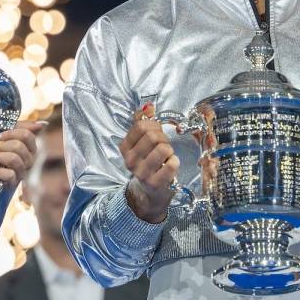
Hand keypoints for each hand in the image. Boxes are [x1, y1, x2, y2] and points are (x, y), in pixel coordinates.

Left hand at [0, 120, 43, 186]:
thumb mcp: (7, 136)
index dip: (9, 133)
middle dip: (0, 145)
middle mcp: (29, 159)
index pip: (27, 135)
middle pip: (19, 146)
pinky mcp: (14, 183)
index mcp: (29, 146)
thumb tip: (44, 124)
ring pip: (14, 159)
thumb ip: (21, 127)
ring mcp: (22, 172)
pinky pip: (9, 175)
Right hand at [120, 103, 177, 223]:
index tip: (157, 132)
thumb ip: (143, 123)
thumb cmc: (149, 163)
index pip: (140, 126)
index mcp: (125, 148)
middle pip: (152, 136)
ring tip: (167, 157)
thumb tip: (148, 107)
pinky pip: (172, 164)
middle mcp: (130, 161)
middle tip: (164, 146)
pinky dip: (175, 162)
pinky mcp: (155, 183)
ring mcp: (142, 173)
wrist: (151, 192)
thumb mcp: (142, 143)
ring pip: (163, 148)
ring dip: (169, 150)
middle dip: (163, 138)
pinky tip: (170, 166)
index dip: (154, 126)